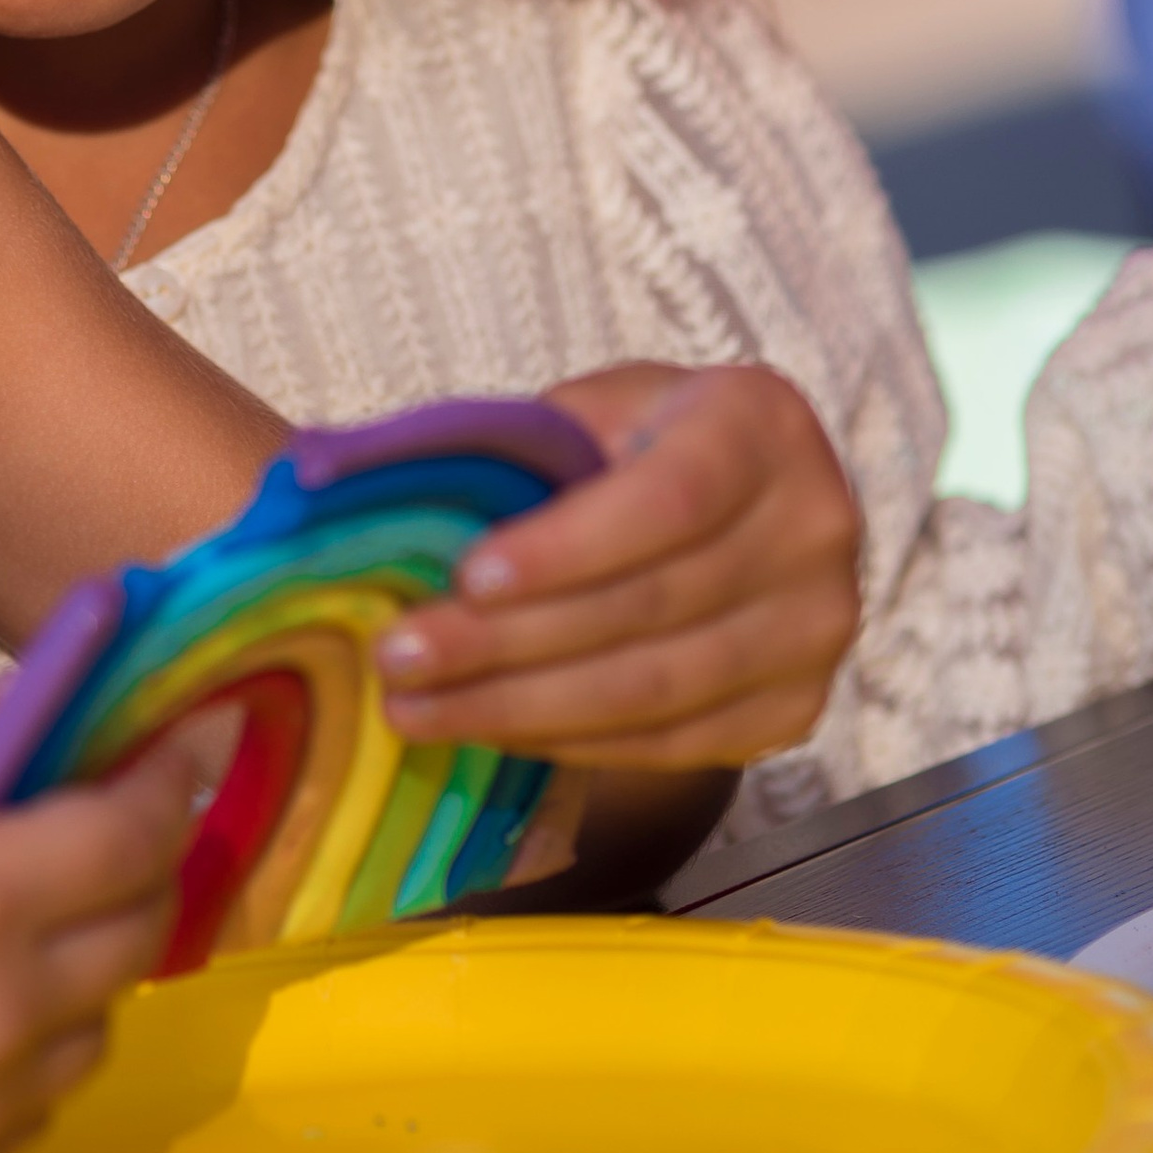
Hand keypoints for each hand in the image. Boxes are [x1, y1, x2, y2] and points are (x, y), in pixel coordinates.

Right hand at [0, 697, 201, 1152]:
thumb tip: (60, 693)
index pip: (131, 834)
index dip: (170, 778)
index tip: (180, 741)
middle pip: (143, 934)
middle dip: (146, 864)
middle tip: (108, 816)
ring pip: (103, 1023)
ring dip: (89, 962)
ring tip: (17, 915)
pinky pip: (40, 1095)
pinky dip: (34, 1042)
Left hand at [373, 362, 861, 770]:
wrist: (747, 503)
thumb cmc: (642, 441)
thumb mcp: (588, 409)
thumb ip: (504, 444)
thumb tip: (335, 480)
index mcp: (761, 425)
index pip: (668, 499)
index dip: (568, 548)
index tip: (467, 576)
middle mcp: (814, 529)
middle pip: (651, 606)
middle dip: (510, 641)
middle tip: (400, 655)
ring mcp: (817, 630)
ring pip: (656, 690)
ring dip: (523, 708)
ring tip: (418, 709)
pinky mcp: (795, 709)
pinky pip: (671, 743)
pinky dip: (571, 741)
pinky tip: (489, 730)